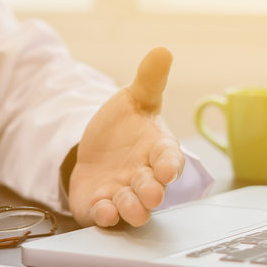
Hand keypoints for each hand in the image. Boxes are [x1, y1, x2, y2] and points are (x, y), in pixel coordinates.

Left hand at [69, 47, 184, 227]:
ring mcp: (123, 194)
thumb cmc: (125, 127)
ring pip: (132, 208)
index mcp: (158, 151)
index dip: (170, 166)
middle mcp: (144, 177)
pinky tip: (101, 211)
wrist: (97, 150)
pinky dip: (104, 217)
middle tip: (151, 193)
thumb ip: (149, 80)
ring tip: (127, 206)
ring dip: (131, 209)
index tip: (167, 169)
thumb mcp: (134, 99)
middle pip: (153, 190)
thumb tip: (162, 50)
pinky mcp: (100, 206)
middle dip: (151, 192)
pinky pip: (104, 217)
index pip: (170, 159)